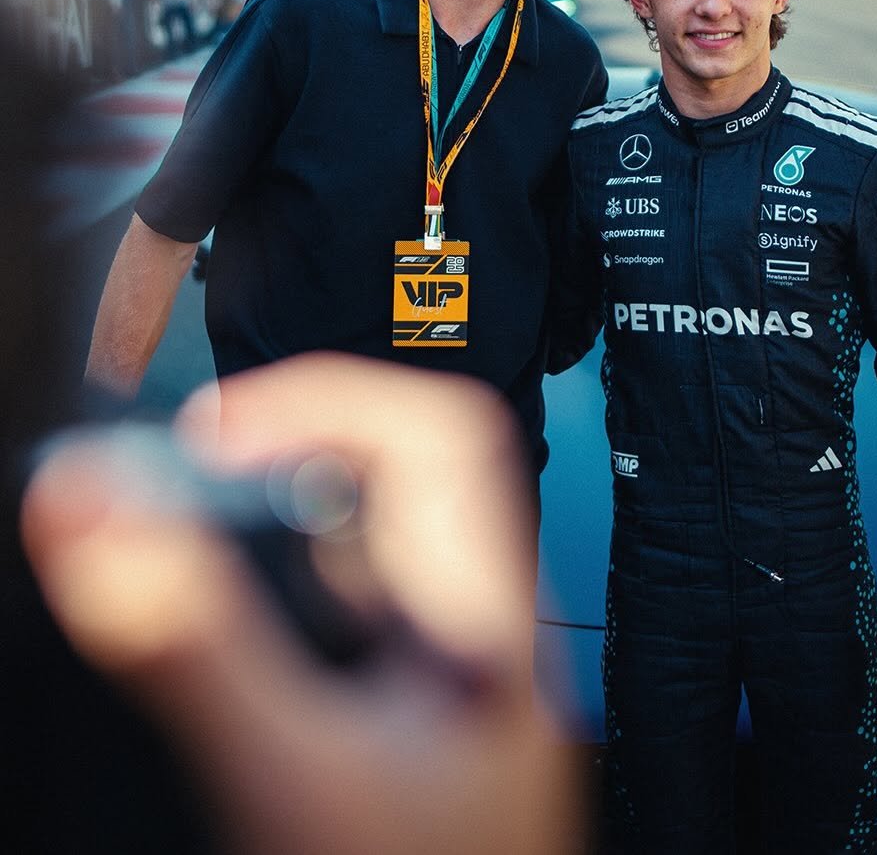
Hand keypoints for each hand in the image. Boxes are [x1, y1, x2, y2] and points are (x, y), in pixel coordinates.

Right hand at [22, 352, 578, 854]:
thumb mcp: (290, 775)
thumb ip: (194, 644)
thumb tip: (94, 510)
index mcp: (480, 617)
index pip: (439, 436)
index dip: (328, 402)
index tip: (213, 439)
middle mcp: (472, 638)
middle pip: (402, 484)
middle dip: (289, 453)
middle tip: (185, 478)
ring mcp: (439, 688)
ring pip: (368, 556)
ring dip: (278, 527)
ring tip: (186, 542)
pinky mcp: (403, 734)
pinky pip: (346, 627)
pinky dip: (278, 603)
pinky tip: (223, 646)